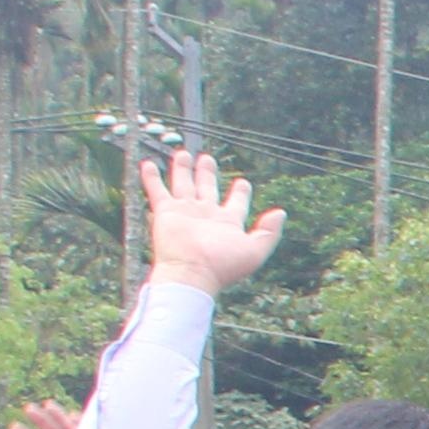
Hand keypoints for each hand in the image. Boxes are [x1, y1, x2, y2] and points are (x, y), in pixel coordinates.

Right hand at [140, 152, 284, 296]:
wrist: (192, 273)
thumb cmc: (223, 266)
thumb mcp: (255, 251)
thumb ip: (269, 232)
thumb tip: (281, 212)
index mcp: (227, 223)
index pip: (235, 203)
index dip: (240, 192)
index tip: (242, 182)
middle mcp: (206, 215)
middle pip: (207, 188)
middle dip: (207, 173)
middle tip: (207, 158)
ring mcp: (185, 212)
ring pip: (183, 184)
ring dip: (183, 169)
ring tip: (183, 154)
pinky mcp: (166, 212)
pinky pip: (157, 190)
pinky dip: (151, 177)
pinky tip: (147, 164)